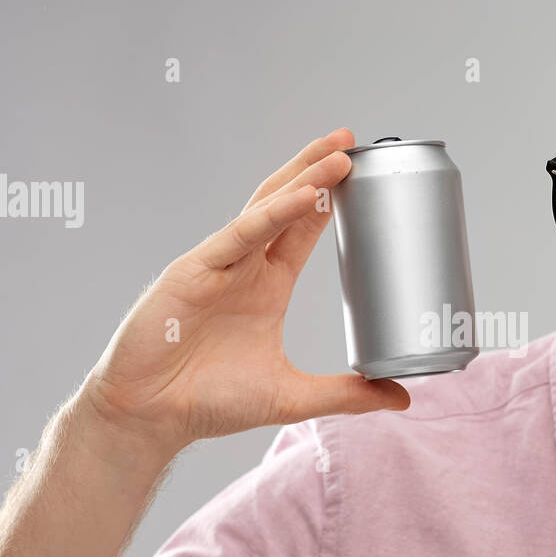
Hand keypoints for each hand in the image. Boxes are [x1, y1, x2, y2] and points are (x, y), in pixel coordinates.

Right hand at [80, 129, 410, 453]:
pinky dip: (272, 215)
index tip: (361, 170)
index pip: (304, 228)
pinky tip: (302, 195)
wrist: (152, 417)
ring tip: (338, 155)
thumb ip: (347, 394)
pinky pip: (239, 236)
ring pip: (264, 208)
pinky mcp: (193, 272)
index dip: (330, 197)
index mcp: (267, 285)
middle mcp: (244, 266)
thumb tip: (403, 399)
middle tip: (351, 139)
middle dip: (316, 169)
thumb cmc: (210, 402)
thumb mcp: (292, 396)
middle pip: (285, 202)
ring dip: (302, 178)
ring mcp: (217, 264)